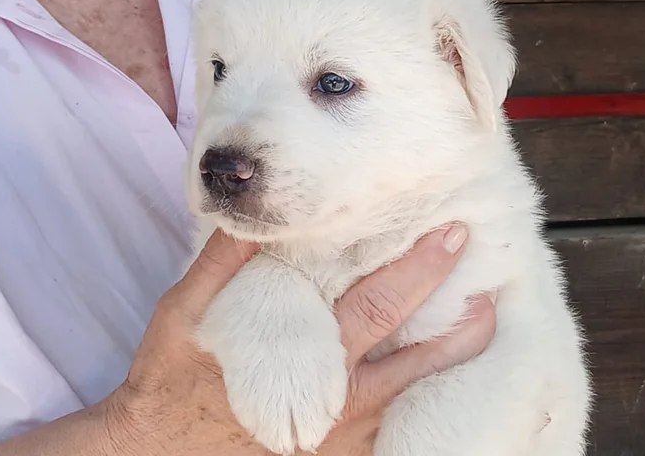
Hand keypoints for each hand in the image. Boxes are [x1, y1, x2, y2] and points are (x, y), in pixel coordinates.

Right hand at [106, 225, 496, 455]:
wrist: (157, 454)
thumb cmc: (170, 382)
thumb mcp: (182, 314)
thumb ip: (222, 264)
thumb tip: (257, 213)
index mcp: (306, 359)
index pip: (377, 306)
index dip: (418, 270)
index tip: (449, 235)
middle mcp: (337, 401)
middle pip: (414, 352)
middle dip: (454, 308)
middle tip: (484, 268)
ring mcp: (344, 436)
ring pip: (416, 393)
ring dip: (454, 354)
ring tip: (487, 316)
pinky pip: (395, 425)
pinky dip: (424, 393)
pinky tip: (444, 368)